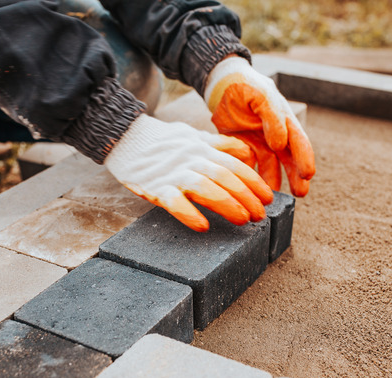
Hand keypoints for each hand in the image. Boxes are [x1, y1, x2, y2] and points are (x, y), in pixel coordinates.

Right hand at [104, 114, 273, 231]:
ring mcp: (173, 173)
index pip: (235, 164)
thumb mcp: (193, 135)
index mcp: (202, 148)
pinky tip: (203, 226)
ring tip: (243, 220)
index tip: (268, 198)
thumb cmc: (161, 140)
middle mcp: (191, 159)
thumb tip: (248, 154)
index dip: (254, 182)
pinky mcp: (155, 187)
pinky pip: (174, 202)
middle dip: (247, 197)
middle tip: (260, 215)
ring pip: (205, 188)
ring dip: (227, 205)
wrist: (123, 136)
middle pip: (225, 177)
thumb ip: (220, 144)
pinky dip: (189, 214)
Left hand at [205, 56, 314, 195]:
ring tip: (272, 197)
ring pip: (270, 166)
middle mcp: (276, 135)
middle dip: (296, 177)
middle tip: (300, 194)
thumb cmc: (246, 86)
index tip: (308, 175)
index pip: (299, 142)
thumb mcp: (262, 96)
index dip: (305, 159)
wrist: (222, 85)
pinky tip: (250, 188)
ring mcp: (260, 143)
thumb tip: (281, 144)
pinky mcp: (243, 147)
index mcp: (285, 121)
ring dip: (273, 181)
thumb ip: (272, 118)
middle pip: (289, 159)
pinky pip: (249, 165)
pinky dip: (251, 176)